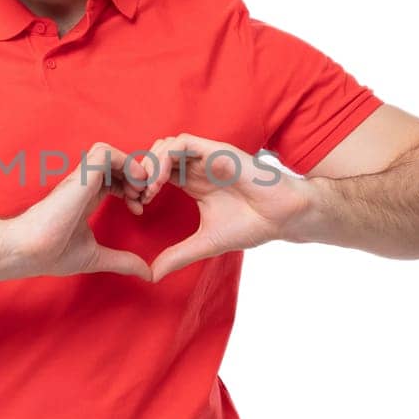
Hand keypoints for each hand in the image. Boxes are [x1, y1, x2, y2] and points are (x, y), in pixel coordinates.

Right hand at [5, 142, 153, 280]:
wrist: (30, 252)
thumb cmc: (52, 253)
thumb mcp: (97, 257)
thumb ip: (122, 261)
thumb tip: (147, 274)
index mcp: (86, 197)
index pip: (114, 177)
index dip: (133, 188)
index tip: (139, 210)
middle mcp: (84, 184)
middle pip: (116, 162)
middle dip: (137, 177)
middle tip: (145, 199)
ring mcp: (81, 178)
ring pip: (111, 153)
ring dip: (131, 167)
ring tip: (138, 192)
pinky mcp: (80, 176)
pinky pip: (105, 153)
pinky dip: (125, 163)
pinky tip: (132, 187)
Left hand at [128, 132, 310, 282]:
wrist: (282, 217)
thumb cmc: (251, 225)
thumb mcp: (205, 243)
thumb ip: (179, 255)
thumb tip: (153, 275)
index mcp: (192, 182)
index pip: (156, 173)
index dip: (141, 187)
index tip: (136, 209)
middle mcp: (197, 166)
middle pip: (155, 156)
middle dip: (140, 174)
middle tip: (136, 198)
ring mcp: (206, 157)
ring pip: (164, 146)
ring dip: (149, 165)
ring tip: (147, 192)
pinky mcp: (217, 151)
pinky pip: (182, 143)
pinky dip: (164, 159)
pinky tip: (160, 183)